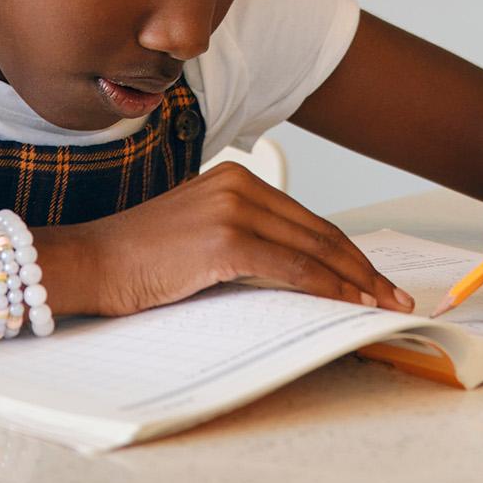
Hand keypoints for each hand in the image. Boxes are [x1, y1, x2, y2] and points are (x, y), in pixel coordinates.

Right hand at [43, 163, 415, 317]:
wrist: (90, 263)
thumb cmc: (138, 260)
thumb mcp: (201, 238)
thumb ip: (246, 242)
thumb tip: (300, 273)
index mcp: (235, 178)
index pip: (307, 219)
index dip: (347, 251)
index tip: (373, 277)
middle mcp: (238, 185)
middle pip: (319, 231)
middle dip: (361, 268)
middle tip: (392, 294)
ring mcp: (232, 209)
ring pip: (313, 250)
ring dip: (353, 281)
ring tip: (379, 304)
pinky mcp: (224, 240)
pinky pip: (292, 268)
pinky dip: (326, 288)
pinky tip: (346, 304)